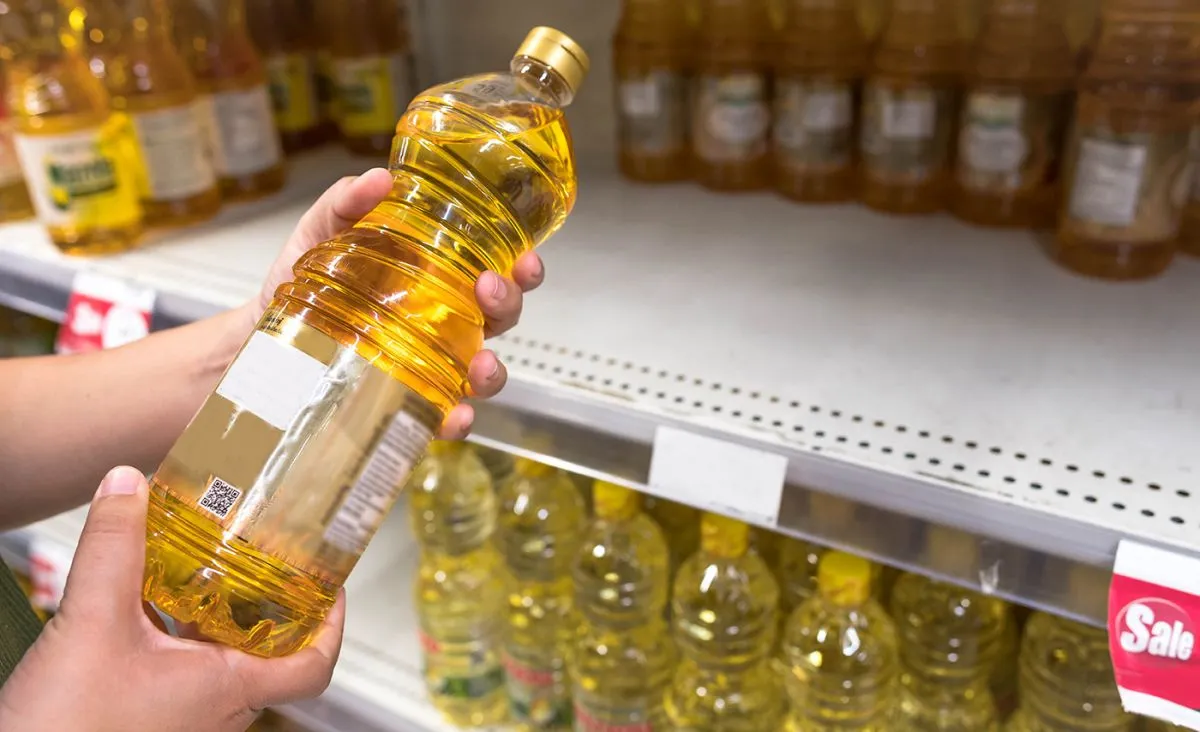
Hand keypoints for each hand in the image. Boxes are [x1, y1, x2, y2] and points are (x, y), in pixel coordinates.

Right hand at [0, 467, 344, 731]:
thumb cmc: (65, 730)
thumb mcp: (91, 622)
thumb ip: (113, 549)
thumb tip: (128, 485)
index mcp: (229, 690)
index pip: (314, 665)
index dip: (332, 623)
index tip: (331, 584)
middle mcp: (217, 710)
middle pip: (268, 650)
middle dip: (264, 600)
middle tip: (260, 555)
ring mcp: (184, 718)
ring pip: (218, 659)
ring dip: (214, 612)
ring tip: (202, 564)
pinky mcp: (147, 720)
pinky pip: (178, 670)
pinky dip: (173, 633)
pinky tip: (144, 603)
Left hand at [250, 169, 545, 438]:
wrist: (261, 340)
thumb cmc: (302, 285)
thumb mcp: (321, 233)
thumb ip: (346, 202)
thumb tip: (379, 179)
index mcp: (439, 280)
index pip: (495, 271)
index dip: (521, 268)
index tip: (524, 259)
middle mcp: (445, 325)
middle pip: (500, 318)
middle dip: (507, 304)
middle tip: (489, 288)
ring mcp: (431, 367)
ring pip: (484, 374)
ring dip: (492, 371)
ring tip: (480, 365)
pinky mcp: (407, 404)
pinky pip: (443, 417)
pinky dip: (456, 420)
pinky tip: (454, 416)